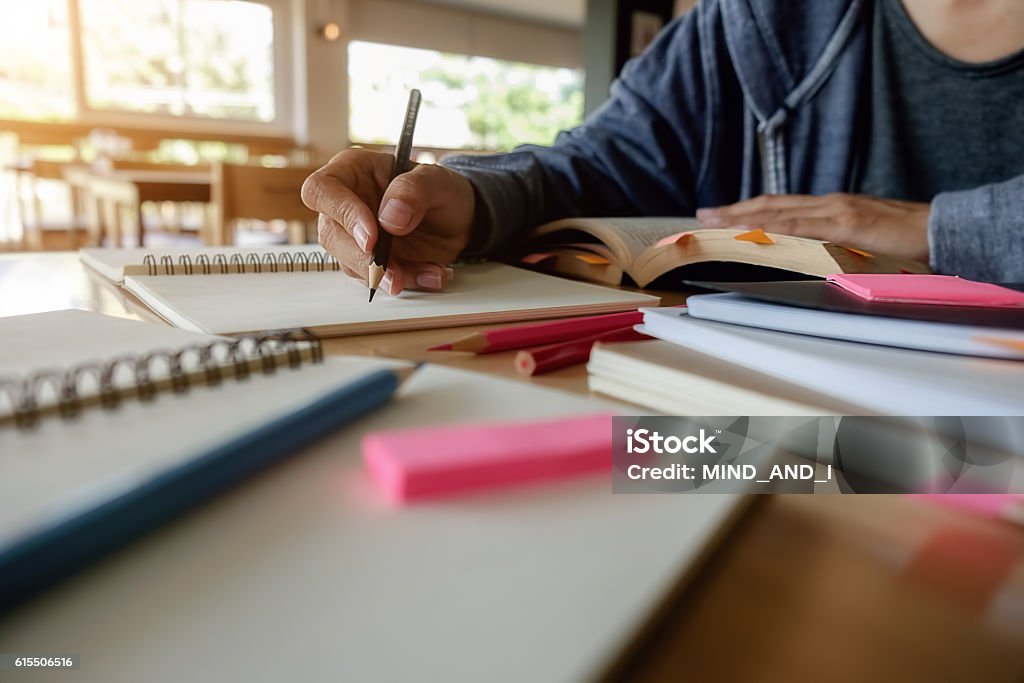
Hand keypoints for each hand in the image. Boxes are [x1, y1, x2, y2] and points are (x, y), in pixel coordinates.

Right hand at [301, 148, 474, 295]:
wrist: (460, 219)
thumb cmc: (441, 190)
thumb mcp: (437, 180)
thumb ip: (413, 190)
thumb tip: (389, 217)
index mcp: (352, 171)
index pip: (322, 190)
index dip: (342, 214)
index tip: (372, 237)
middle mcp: (346, 204)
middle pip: (331, 235)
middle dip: (362, 258)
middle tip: (394, 272)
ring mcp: (355, 236)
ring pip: (350, 263)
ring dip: (387, 275)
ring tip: (429, 270)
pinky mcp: (369, 262)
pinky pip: (377, 279)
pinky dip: (406, 281)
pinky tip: (432, 273)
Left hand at [696, 193, 931, 262]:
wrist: (943, 229)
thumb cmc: (904, 241)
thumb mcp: (859, 242)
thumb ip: (832, 246)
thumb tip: (802, 259)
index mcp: (830, 209)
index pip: (779, 207)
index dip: (746, 211)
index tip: (718, 216)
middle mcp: (828, 205)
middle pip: (771, 206)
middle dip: (734, 211)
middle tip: (702, 217)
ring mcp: (837, 213)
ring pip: (779, 214)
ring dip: (744, 218)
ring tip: (715, 224)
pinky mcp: (849, 225)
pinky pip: (803, 228)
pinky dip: (775, 230)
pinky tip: (753, 234)